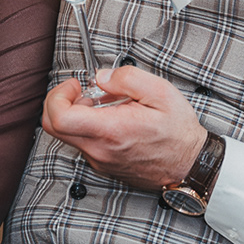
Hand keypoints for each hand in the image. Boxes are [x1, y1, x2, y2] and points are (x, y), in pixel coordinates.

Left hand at [42, 66, 207, 190]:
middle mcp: (100, 150)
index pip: (59, 118)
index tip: (74, 85)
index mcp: (111, 130)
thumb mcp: (161, 92)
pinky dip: (87, 127)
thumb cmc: (178, 131)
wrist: (190, 165)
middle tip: (82, 90)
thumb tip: (101, 77)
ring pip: (67, 135)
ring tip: (104, 104)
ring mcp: (99, 160)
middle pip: (53, 127)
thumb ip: (127, 78)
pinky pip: (82, 143)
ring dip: (76, 114)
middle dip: (61, 102)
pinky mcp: (102, 165)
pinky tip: (111, 118)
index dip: (58, 95)